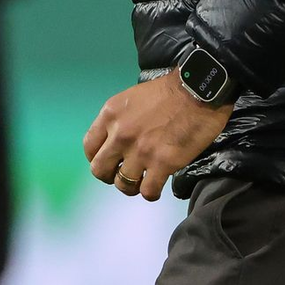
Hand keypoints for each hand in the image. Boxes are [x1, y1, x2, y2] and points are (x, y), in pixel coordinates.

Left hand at [82, 71, 232, 201]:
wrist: (195, 92)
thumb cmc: (166, 93)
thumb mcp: (131, 99)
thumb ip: (120, 120)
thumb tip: (116, 140)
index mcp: (110, 115)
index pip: (89, 147)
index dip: (96, 158)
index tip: (108, 162)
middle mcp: (120, 134)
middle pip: (99, 169)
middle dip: (109, 176)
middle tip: (123, 174)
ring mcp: (140, 151)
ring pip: (122, 185)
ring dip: (132, 186)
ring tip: (142, 180)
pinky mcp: (162, 164)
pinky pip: (148, 191)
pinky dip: (151, 192)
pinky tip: (157, 184)